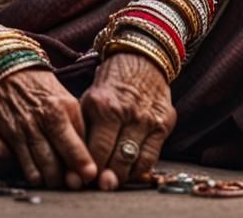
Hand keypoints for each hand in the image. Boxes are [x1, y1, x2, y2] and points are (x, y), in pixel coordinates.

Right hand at [0, 67, 97, 188]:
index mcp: (67, 107)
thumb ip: (75, 124)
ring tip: (58, 182)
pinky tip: (39, 177)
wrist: (7, 67)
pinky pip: (27, 164)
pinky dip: (35, 176)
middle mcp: (49, 117)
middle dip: (72, 178)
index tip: (91, 177)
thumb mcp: (62, 98)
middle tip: (75, 186)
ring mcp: (29, 126)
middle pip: (65, 160)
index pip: (82, 144)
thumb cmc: (39, 87)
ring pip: (47, 167)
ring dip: (54, 180)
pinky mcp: (12, 133)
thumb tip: (86, 154)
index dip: (87, 165)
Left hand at [80, 51, 176, 189]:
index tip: (82, 178)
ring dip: (122, 177)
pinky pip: (151, 158)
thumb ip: (85, 127)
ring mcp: (148, 119)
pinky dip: (140, 170)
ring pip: (134, 163)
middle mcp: (127, 113)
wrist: (142, 58)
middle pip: (115, 161)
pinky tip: (129, 172)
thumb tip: (77, 160)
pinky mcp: (164, 124)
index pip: (96, 151)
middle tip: (97, 185)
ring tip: (112, 181)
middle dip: (105, 178)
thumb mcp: (91, 98)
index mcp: (104, 106)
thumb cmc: (111, 81)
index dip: (88, 170)